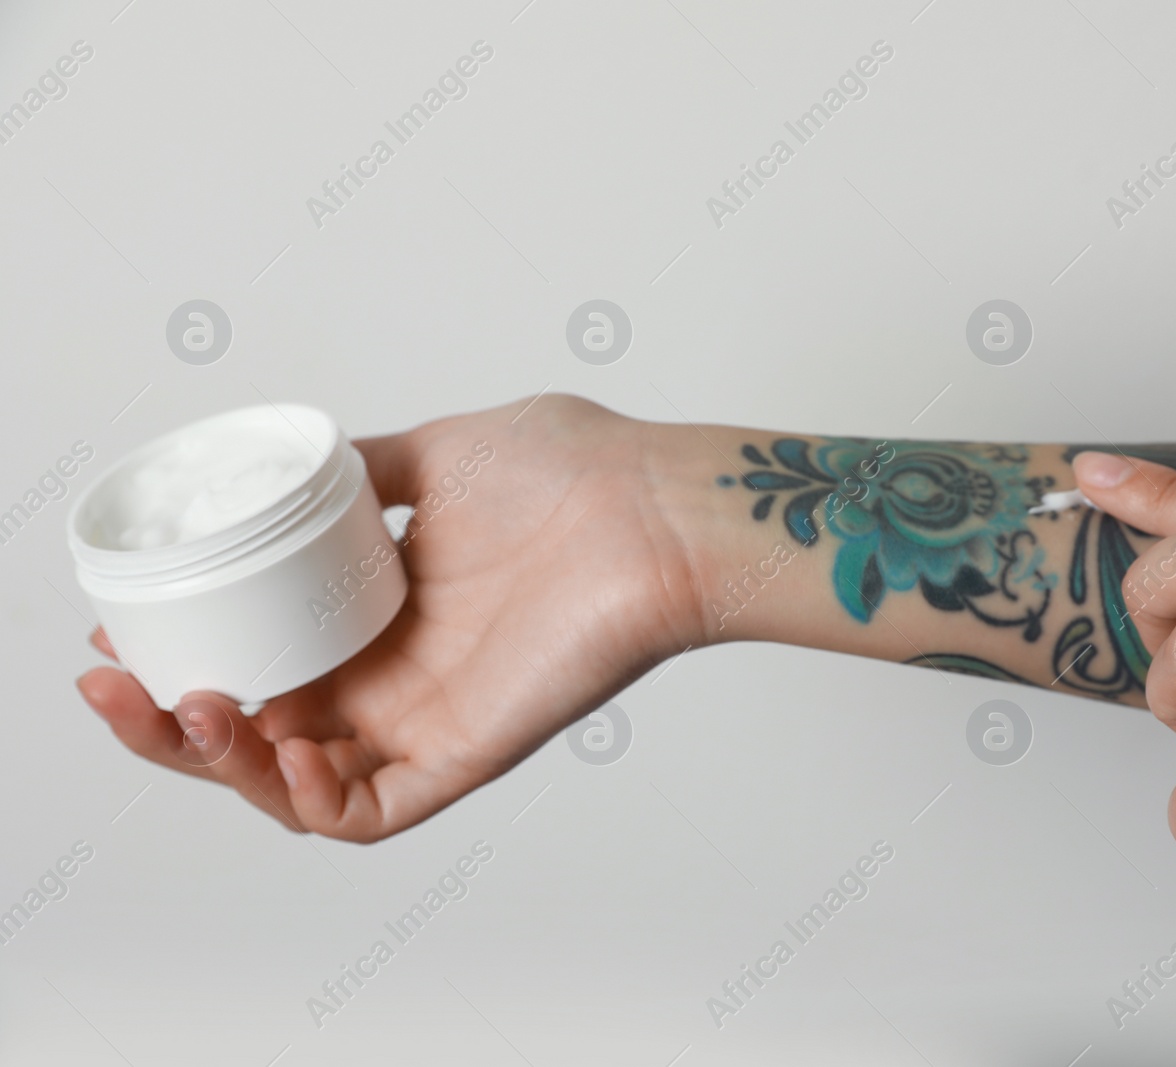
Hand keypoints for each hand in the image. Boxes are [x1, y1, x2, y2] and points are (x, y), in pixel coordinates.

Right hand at [77, 396, 704, 840]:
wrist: (658, 503)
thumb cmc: (575, 470)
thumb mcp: (439, 453)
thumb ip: (368, 468)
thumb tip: (301, 462)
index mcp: (379, 614)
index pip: (257, 659)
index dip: (180, 655)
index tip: (115, 625)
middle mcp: (394, 675)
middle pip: (256, 732)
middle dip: (167, 721)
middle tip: (111, 681)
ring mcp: (426, 720)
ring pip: (294, 784)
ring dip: (217, 763)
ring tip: (190, 705)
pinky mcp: (468, 755)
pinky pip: (370, 815)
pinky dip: (308, 800)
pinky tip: (278, 748)